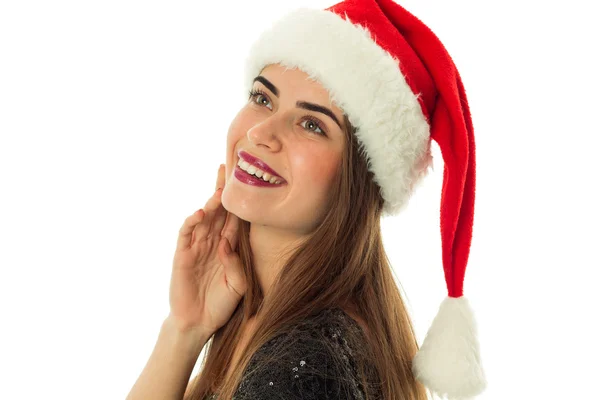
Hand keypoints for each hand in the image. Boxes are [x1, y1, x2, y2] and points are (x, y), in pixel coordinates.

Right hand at [168, 164, 244, 335]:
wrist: (199, 323)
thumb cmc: (221, 304)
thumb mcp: (238, 285)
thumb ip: (236, 264)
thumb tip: (226, 243)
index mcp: (228, 247)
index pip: (235, 219)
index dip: (239, 202)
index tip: (245, 181)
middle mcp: (212, 242)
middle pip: (218, 212)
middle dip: (222, 192)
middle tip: (226, 169)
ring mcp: (196, 247)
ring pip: (203, 220)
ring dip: (209, 205)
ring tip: (217, 193)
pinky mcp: (182, 255)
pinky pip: (186, 234)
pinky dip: (191, 223)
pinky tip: (199, 213)